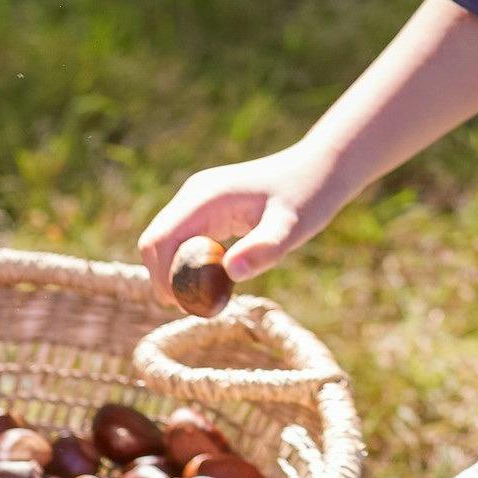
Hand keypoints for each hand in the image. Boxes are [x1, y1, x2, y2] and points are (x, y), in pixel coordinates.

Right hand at [136, 147, 340, 293]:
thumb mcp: (293, 227)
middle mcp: (194, 195)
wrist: (321, 170)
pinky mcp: (207, 210)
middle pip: (156, 243)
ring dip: (178, 273)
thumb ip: (264, 249)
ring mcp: (198, 201)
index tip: (184, 304)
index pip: (160, 240)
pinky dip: (191, 264)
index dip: (162, 276)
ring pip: (168, 244)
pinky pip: (185, 242)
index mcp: (205, 197)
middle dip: (166, 278)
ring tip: (209, 297)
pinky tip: (220, 279)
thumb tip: (231, 272)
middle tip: (196, 307)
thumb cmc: (309, 196)